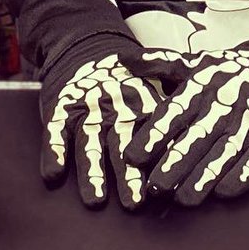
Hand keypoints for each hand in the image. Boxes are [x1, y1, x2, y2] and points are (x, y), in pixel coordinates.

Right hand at [40, 37, 162, 209]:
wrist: (83, 47)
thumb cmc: (122, 83)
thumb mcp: (149, 89)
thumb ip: (166, 120)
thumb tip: (195, 158)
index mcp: (141, 105)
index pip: (151, 136)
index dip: (158, 161)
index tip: (167, 188)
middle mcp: (115, 108)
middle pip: (122, 144)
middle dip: (128, 174)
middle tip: (135, 202)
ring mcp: (86, 109)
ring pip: (89, 143)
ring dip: (92, 172)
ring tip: (95, 200)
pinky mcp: (61, 108)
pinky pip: (55, 131)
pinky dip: (54, 152)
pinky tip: (53, 174)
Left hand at [123, 45, 248, 205]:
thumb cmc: (235, 70)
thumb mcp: (200, 61)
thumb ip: (161, 64)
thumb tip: (122, 59)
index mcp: (205, 82)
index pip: (175, 110)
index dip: (154, 134)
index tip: (133, 156)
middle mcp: (227, 99)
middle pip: (197, 136)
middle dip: (174, 163)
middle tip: (154, 187)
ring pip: (224, 151)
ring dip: (204, 177)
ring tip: (184, 198)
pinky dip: (242, 174)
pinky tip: (225, 191)